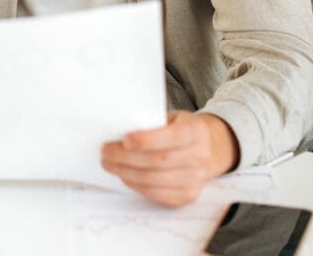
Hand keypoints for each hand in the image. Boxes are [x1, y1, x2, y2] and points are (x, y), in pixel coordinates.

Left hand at [100, 111, 238, 206]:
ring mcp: (196, 179)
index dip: (147, 140)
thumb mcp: (172, 118)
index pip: (172, 137)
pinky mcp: (188, 195)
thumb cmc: (181, 130)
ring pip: (154, 179)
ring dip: (126, 172)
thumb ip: (152, 124)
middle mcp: (200, 157)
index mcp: (196, 132)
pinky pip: (156, 194)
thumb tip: (119, 131)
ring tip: (110, 163)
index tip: (124, 139)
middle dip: (126, 157)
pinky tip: (124, 175)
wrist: (206, 148)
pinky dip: (136, 185)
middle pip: (158, 161)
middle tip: (106, 151)